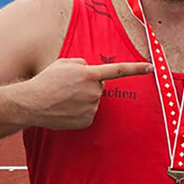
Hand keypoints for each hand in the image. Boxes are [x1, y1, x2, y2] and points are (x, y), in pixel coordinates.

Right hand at [18, 58, 150, 129]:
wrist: (32, 103)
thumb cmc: (47, 81)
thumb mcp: (65, 63)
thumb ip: (83, 64)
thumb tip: (93, 72)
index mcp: (89, 74)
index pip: (118, 70)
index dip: (136, 68)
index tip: (151, 67)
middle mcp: (94, 91)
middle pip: (100, 86)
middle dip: (90, 84)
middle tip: (70, 86)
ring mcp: (91, 108)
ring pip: (94, 100)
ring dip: (84, 98)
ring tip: (65, 98)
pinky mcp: (87, 120)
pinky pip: (89, 113)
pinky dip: (80, 110)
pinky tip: (66, 108)